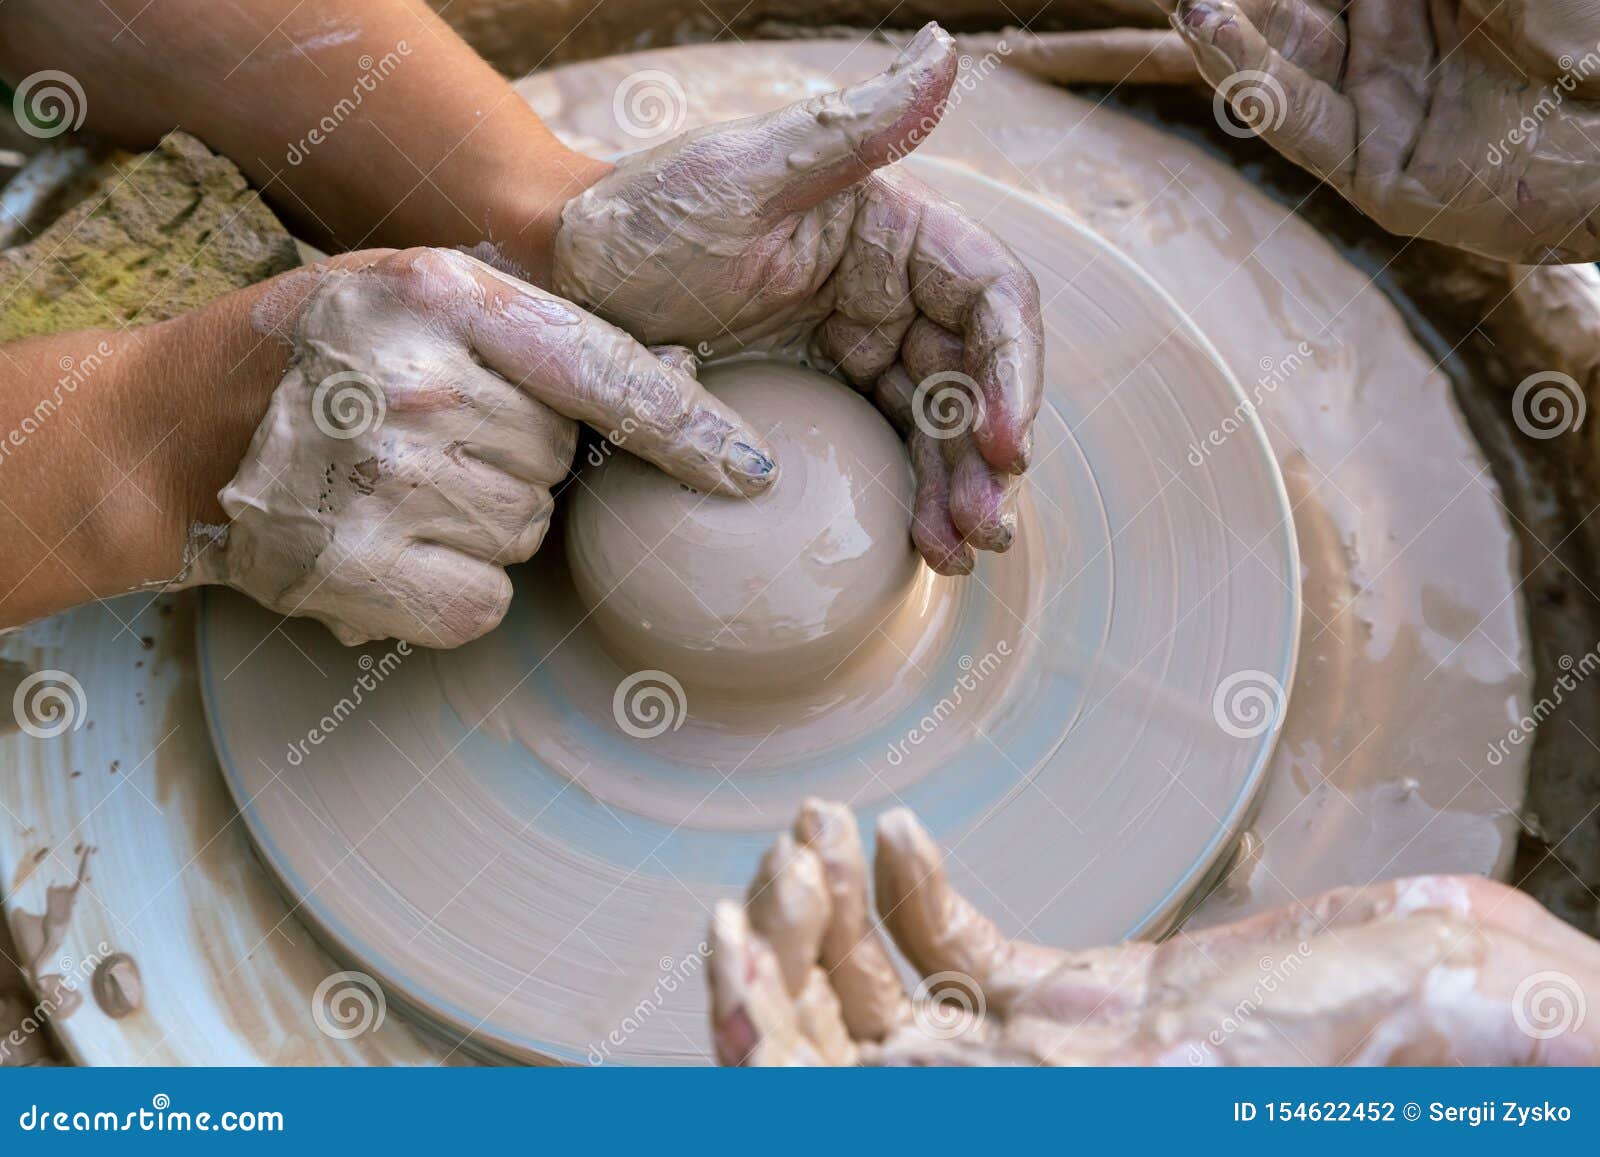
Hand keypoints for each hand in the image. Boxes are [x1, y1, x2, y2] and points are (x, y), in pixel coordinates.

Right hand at [185, 247, 774, 648]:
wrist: (180, 425)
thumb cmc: (324, 349)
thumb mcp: (421, 290)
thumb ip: (537, 323)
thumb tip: (683, 371)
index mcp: (445, 297)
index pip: (604, 373)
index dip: (687, 429)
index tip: (748, 473)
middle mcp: (420, 386)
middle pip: (561, 462)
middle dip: (518, 457)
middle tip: (433, 437)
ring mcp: (387, 482)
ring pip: (526, 532)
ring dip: (482, 519)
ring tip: (401, 483)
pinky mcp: (360, 569)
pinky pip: (482, 601)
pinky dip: (451, 587)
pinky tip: (394, 545)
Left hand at [552, 24, 1043, 574]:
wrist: (565, 278)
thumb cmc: (644, 211)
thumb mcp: (743, 169)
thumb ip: (849, 126)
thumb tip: (944, 50)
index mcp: (892, 228)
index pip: (991, 298)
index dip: (1012, 371)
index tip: (1002, 441)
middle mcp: (889, 286)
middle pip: (973, 376)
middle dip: (988, 454)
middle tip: (983, 526)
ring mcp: (858, 345)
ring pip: (936, 424)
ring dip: (960, 488)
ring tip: (962, 551)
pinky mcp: (822, 394)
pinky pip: (885, 448)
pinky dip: (909, 496)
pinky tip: (920, 543)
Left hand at [708, 800, 1599, 1064]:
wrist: (1472, 1013)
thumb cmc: (1401, 1054)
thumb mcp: (1225, 1077)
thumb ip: (1095, 1074)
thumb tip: (919, 1086)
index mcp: (1045, 1131)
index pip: (853, 1115)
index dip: (767, 1054)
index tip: (728, 957)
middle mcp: (1023, 1113)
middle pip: (844, 1057)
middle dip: (788, 964)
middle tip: (768, 872)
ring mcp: (1048, 1061)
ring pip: (889, 998)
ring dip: (834, 913)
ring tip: (811, 828)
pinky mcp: (1087, 1003)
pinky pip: (968, 955)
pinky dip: (919, 891)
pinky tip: (901, 831)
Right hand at [1161, 0, 1599, 262]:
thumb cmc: (1588, 24)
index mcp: (1426, 2)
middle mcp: (1399, 54)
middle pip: (1291, 18)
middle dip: (1237, 1)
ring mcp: (1387, 117)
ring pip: (1281, 69)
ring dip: (1224, 32)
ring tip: (1187, 0)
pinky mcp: (1380, 181)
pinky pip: (1301, 127)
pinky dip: (1251, 84)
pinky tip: (1212, 32)